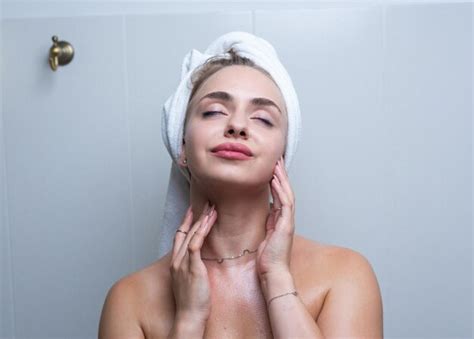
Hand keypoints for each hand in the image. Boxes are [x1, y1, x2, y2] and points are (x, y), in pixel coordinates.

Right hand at [169, 201, 216, 325]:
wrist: (189, 316)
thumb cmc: (192, 303)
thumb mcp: (190, 281)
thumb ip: (193, 268)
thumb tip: (201, 261)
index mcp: (175, 263)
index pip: (179, 237)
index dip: (185, 223)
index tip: (192, 212)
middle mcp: (176, 260)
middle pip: (184, 232)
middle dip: (196, 217)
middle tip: (205, 204)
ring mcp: (182, 263)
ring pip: (191, 235)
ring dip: (202, 220)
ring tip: (211, 208)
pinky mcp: (192, 267)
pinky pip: (195, 244)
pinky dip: (202, 231)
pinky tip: (209, 221)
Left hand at [256, 155, 295, 279]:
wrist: (273, 273)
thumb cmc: (268, 258)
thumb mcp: (265, 235)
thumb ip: (267, 223)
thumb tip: (264, 212)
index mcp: (281, 220)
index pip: (280, 195)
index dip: (277, 181)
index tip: (272, 169)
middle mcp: (286, 219)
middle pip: (286, 191)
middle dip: (281, 175)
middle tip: (277, 160)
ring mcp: (288, 221)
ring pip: (287, 194)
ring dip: (282, 178)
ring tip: (277, 164)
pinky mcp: (287, 225)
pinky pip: (285, 203)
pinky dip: (281, 190)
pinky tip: (276, 180)